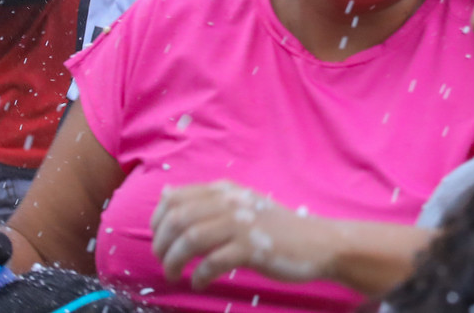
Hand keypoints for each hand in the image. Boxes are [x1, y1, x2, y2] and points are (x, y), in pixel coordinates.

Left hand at [153, 182, 331, 288]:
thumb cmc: (275, 227)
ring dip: (175, 261)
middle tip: (165, 262)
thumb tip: (165, 193)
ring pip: (191, 239)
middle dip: (162, 245)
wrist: (317, 243)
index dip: (157, 221)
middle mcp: (231, 202)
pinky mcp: (252, 248)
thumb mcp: (239, 204)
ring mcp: (242, 224)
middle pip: (178, 219)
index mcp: (224, 190)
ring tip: (176, 275)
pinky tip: (200, 283)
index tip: (160, 240)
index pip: (174, 198)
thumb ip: (204, 200)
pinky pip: (212, 262)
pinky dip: (199, 276)